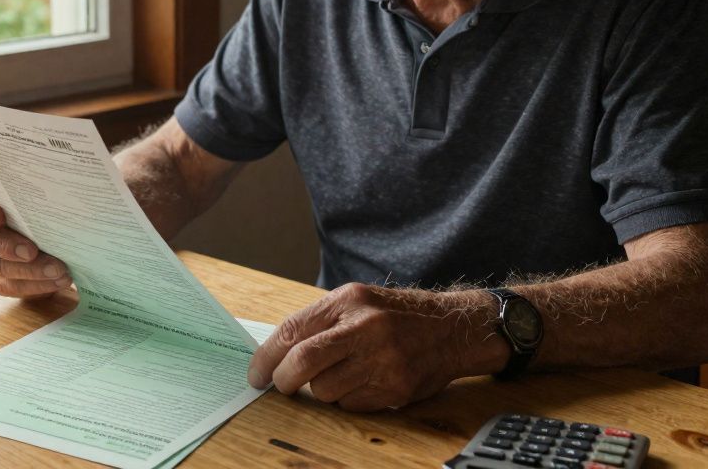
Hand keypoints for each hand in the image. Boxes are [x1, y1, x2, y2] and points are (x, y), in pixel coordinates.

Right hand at [0, 184, 71, 298]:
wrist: (44, 229)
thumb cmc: (37, 205)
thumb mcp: (35, 194)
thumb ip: (36, 191)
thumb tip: (59, 188)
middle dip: (8, 247)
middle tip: (32, 251)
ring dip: (31, 271)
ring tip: (58, 270)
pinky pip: (10, 286)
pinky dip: (36, 285)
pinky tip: (57, 281)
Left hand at [247, 283, 495, 411]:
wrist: (452, 329)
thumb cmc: (394, 315)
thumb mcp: (356, 302)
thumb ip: (319, 323)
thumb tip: (275, 355)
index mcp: (348, 301)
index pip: (292, 331)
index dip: (266, 357)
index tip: (255, 375)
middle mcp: (365, 328)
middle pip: (303, 363)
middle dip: (284, 380)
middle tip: (281, 386)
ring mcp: (382, 360)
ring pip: (324, 390)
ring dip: (321, 389)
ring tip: (341, 374)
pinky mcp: (396, 387)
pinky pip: (350, 405)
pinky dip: (348, 399)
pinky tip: (364, 382)